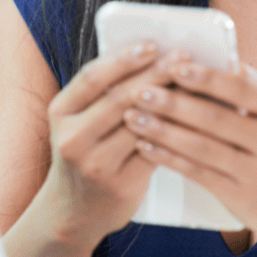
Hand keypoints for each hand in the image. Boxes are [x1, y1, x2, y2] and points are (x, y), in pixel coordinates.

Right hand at [40, 43, 191, 245]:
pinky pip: (155, 151)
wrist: (72, 212)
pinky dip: (176, 131)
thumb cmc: (85, 154)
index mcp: (60, 112)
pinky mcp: (120, 185)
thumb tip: (152, 56)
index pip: (93, 77)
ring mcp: (95, 164)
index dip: (124, 59)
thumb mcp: (78, 121)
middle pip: (121, 97)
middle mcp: (73, 138)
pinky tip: (195, 118)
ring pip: (141, 125)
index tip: (151, 45)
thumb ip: (104, 93)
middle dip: (156, 73)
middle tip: (183, 56)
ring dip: (172, 100)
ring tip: (195, 83)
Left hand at [122, 60, 256, 235]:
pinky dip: (169, 157)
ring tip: (134, 116)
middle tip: (139, 90)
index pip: (242, 87)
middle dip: (172, 102)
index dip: (206, 76)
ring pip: (201, 147)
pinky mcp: (241, 196)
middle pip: (215, 118)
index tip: (174, 65)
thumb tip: (199, 59)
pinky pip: (197, 173)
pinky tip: (146, 146)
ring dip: (162, 130)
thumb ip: (247, 89)